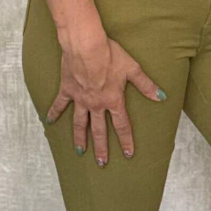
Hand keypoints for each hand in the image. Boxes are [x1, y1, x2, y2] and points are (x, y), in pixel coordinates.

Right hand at [44, 35, 164, 163]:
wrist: (86, 46)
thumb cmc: (110, 55)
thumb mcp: (132, 69)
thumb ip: (146, 85)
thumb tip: (161, 97)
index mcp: (113, 100)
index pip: (122, 125)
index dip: (126, 140)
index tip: (128, 154)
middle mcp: (96, 104)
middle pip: (99, 130)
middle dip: (101, 148)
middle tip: (102, 163)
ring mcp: (80, 99)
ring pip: (80, 123)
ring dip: (80, 138)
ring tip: (80, 151)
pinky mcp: (68, 90)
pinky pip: (60, 104)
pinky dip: (54, 113)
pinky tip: (49, 122)